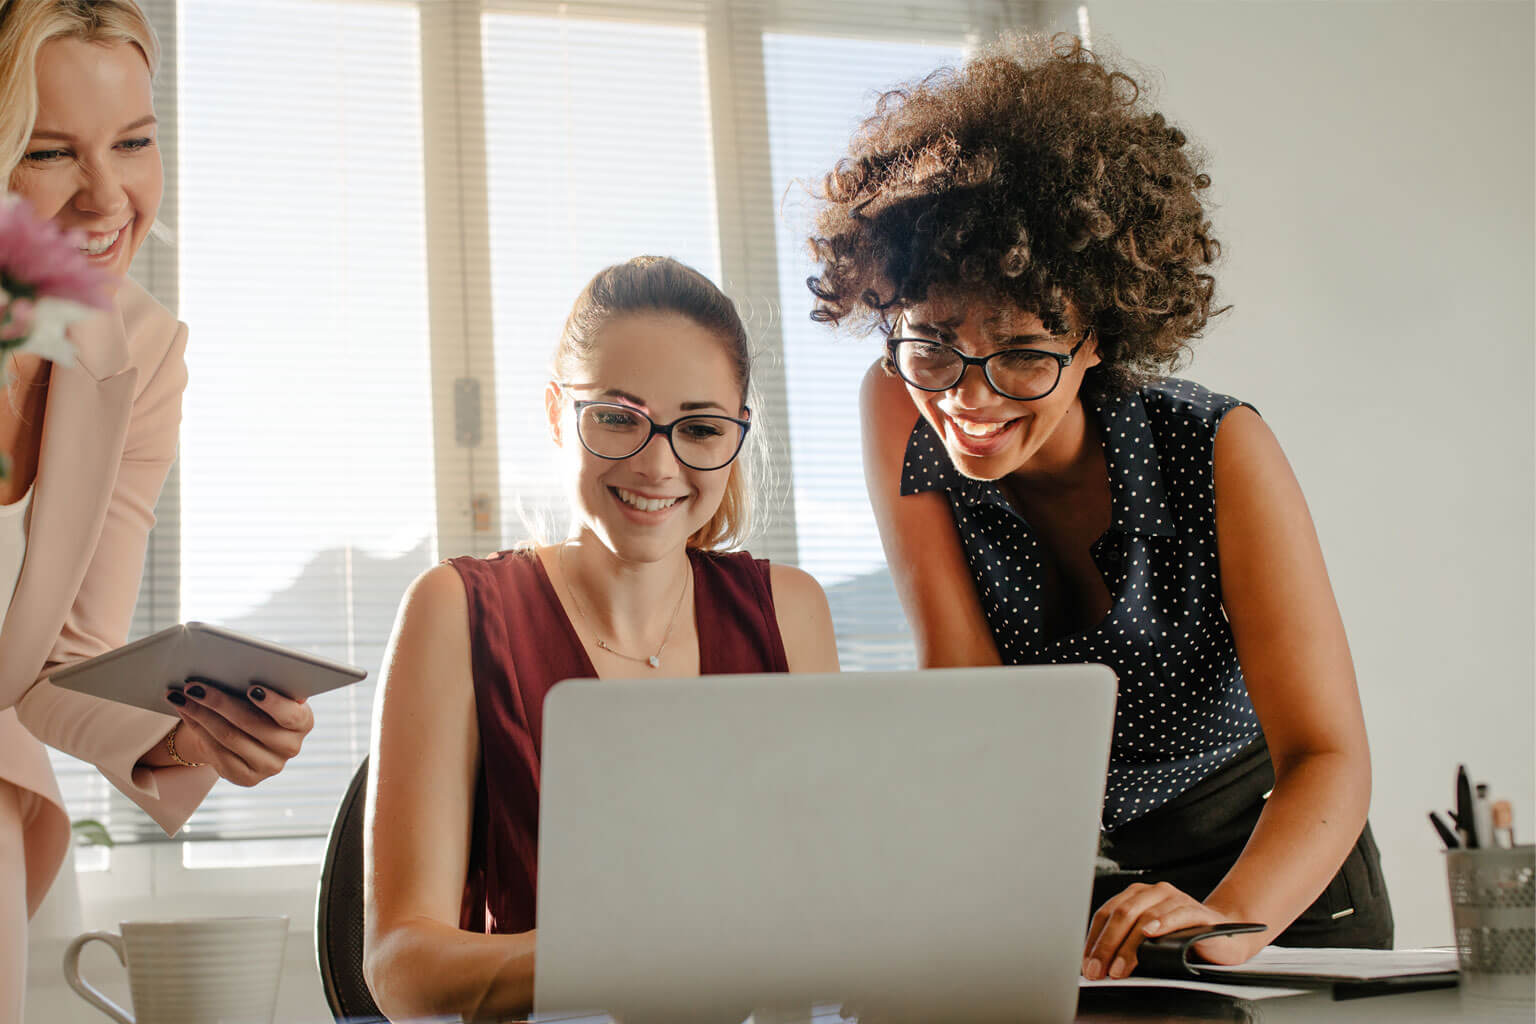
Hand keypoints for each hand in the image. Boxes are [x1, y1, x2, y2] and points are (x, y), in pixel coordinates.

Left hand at [165, 677, 312, 786]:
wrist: (248, 735)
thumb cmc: (259, 703)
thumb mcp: (268, 692)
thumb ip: (263, 683)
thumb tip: (234, 668)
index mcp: (303, 722)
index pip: (291, 714)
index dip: (272, 702)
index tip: (251, 688)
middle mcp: (291, 747)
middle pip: (251, 724)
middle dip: (219, 703)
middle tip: (194, 686)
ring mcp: (269, 766)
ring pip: (229, 738)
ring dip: (200, 715)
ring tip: (180, 696)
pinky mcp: (247, 778)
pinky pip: (217, 753)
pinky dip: (198, 730)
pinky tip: (184, 713)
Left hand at [1083, 881, 1253, 979]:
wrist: (1223, 939)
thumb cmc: (1182, 940)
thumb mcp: (1148, 942)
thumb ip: (1126, 944)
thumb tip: (1098, 965)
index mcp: (1135, 896)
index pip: (1106, 914)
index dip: (1094, 940)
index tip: (1087, 964)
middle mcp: (1153, 893)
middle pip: (1121, 914)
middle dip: (1106, 946)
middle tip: (1099, 970)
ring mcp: (1175, 898)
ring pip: (1144, 916)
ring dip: (1128, 946)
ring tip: (1120, 967)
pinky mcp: (1196, 910)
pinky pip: (1176, 914)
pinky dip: (1162, 923)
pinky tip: (1150, 935)